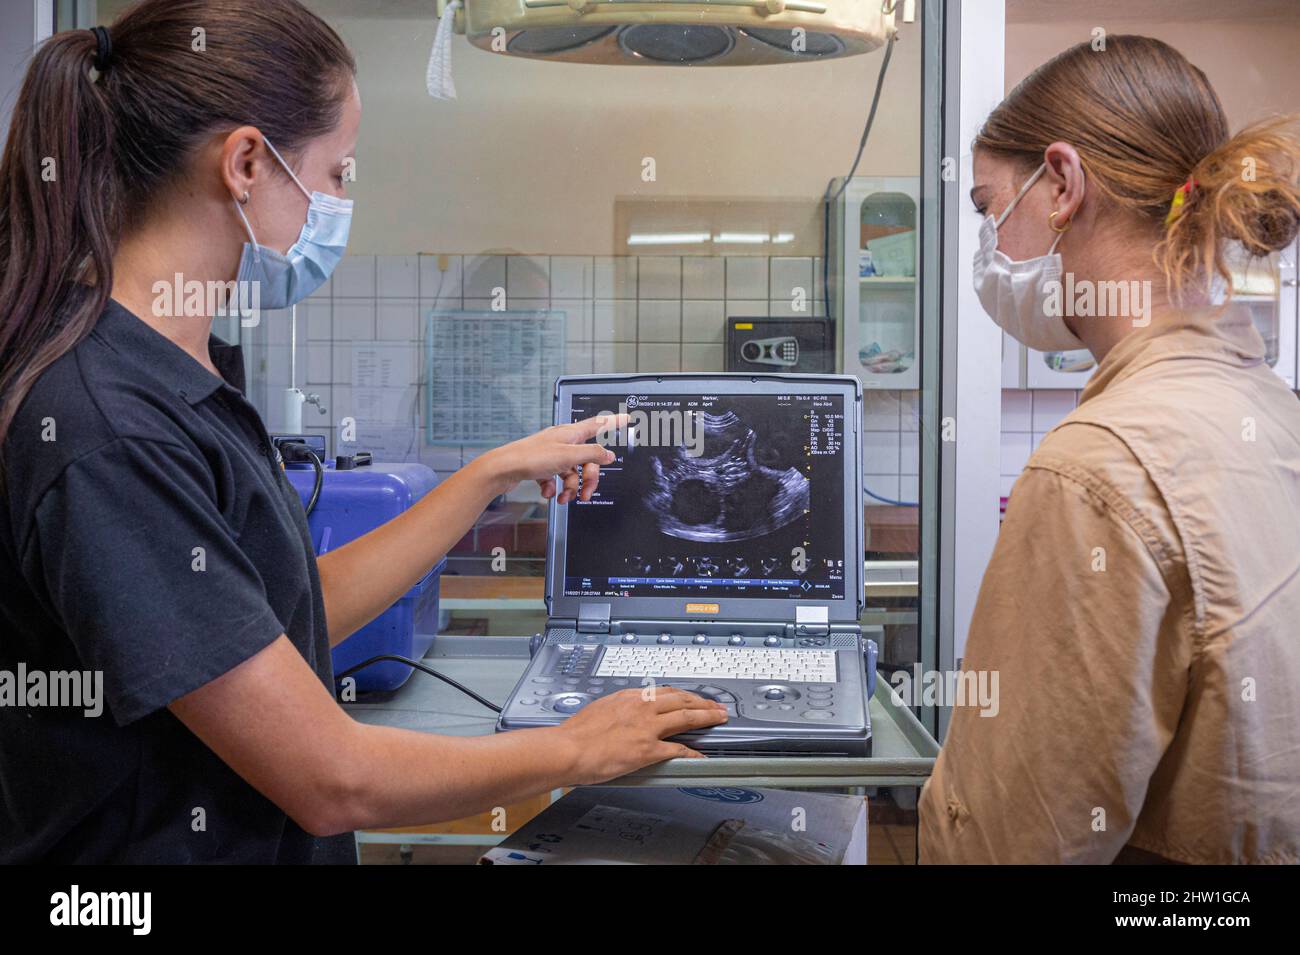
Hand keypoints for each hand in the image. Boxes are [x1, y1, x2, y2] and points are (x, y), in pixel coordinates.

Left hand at [480, 414, 626, 503]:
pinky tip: (548, 493)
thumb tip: (609, 455)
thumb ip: (592, 455)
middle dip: (587, 479)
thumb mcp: (568, 456)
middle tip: (585, 494)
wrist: (502, 470)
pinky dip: (554, 488)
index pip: (598, 424)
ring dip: (570, 488)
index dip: (614, 422)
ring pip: (572, 472)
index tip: (627, 418)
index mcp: (571, 433)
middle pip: (587, 459)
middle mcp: (563, 441)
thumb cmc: (530, 458)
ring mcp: (552, 454)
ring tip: (562, 498)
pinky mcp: (542, 466)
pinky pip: (557, 479)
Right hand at [557, 686, 728, 784]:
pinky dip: (693, 753)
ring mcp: (647, 728)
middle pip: (681, 699)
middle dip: (702, 702)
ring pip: (686, 717)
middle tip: (716, 705)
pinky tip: (701, 755)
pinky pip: (678, 749)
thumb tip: (622, 714)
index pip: (664, 691)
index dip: (683, 694)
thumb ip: (617, 709)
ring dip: (706, 717)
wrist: (568, 749)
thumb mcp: (599, 709)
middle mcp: (642, 708)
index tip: (691, 697)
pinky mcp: (648, 749)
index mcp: (629, 697)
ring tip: (719, 719)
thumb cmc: (576, 734)